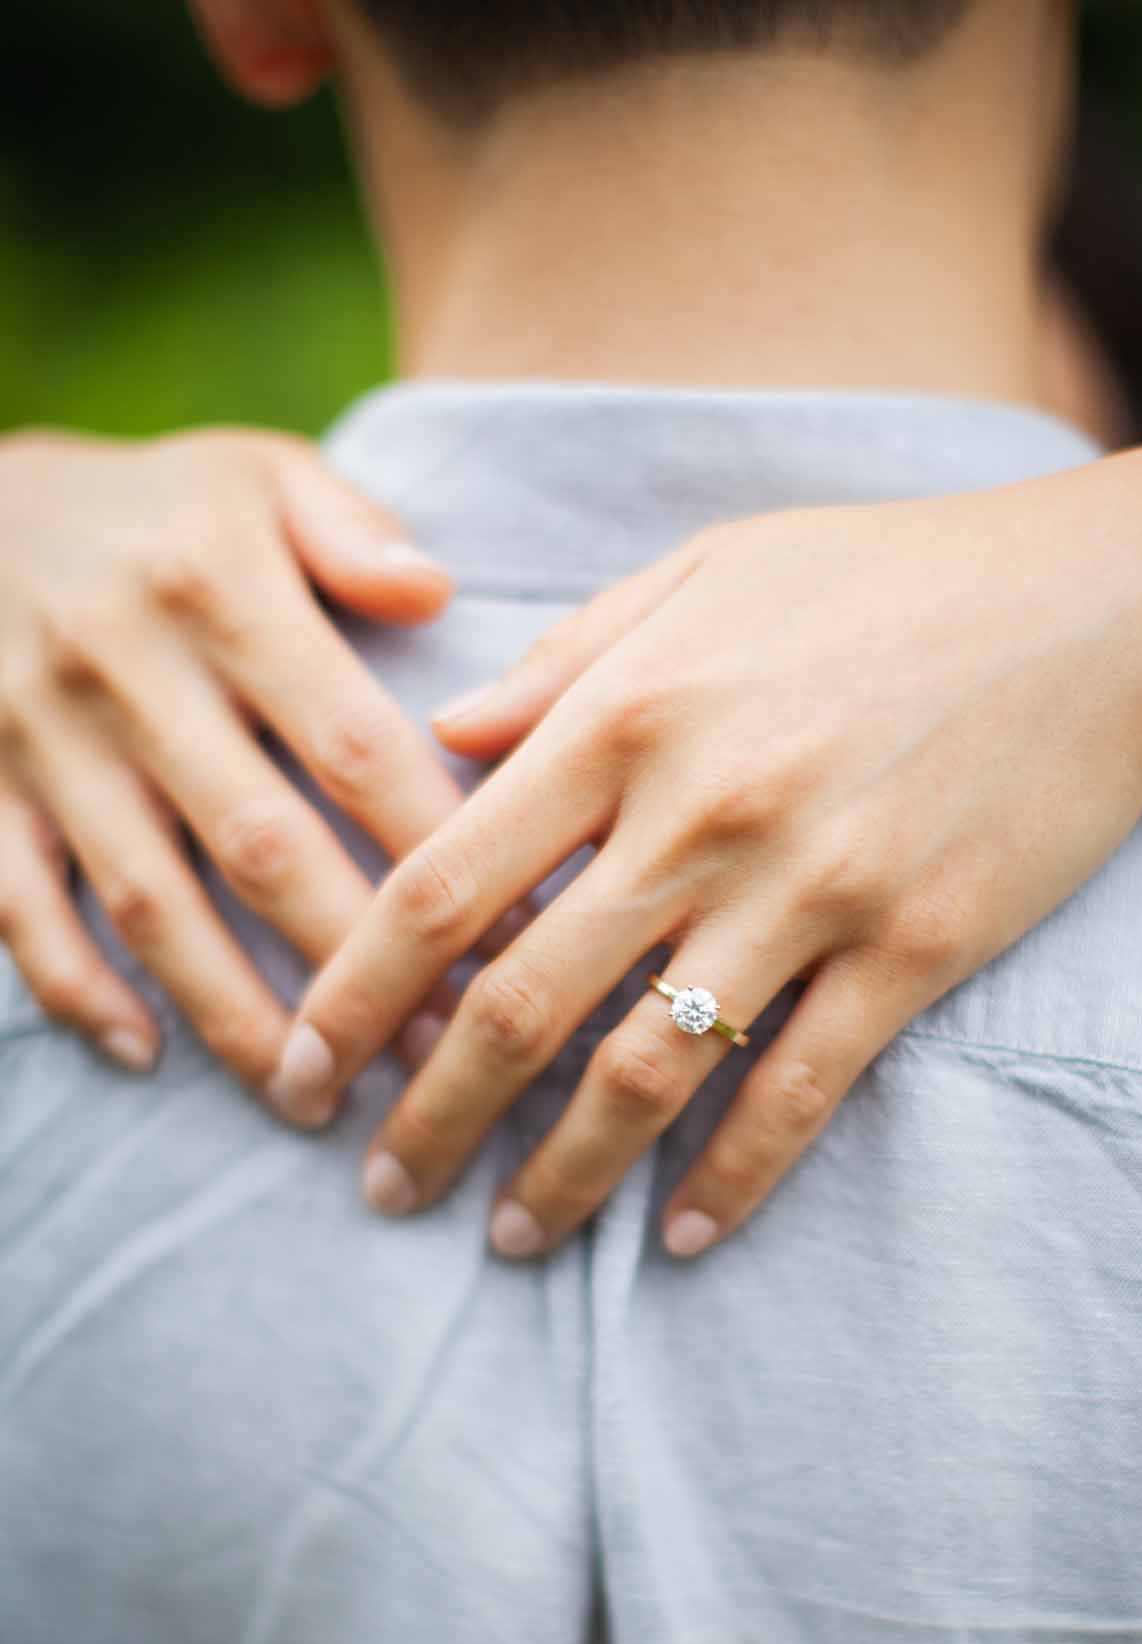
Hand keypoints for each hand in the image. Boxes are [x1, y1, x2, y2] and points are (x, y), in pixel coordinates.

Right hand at [0, 426, 460, 1084]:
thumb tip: (437, 594)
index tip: (513, 935)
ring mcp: (44, 740)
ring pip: (148, 899)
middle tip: (431, 1054)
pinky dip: (73, 983)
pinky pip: (16, 903)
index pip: (351, 745)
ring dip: (230, 1008)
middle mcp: (130, 673)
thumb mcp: (255, 472)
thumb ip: (351, 528)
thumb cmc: (154, 506)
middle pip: (259, 844)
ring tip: (311, 1094)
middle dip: (352, 963)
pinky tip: (143, 1053)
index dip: (431, 849)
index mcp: (221, 594)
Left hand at [271, 447, 1141, 1256]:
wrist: (1104, 606)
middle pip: (520, 1002)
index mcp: (626, 712)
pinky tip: (684, 1238)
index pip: (447, 879)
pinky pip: (799, 1094)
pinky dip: (733, 1181)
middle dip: (430, 1115)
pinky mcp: (913, 948)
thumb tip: (442, 739)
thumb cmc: (889, 576)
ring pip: (646, 1073)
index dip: (358, 989)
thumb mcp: (706, 570)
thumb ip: (563, 661)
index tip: (308, 1067)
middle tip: (378, 1187)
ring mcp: (811, 888)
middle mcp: (700, 811)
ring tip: (508, 1236)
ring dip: (561, 1175)